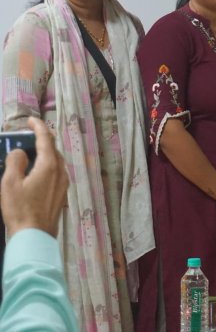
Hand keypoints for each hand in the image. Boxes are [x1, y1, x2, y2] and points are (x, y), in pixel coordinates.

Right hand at [1, 117, 68, 238]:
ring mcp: (64, 184)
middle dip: (41, 140)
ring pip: (56, 161)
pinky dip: (47, 166)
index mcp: (50, 165)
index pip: (46, 139)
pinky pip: (56, 173)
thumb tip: (20, 152)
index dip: (39, 127)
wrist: (35, 236)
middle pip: (53, 149)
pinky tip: (36, 172)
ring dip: (44, 154)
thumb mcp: (10, 183)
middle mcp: (61, 172)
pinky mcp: (62, 194)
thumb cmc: (20, 209)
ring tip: (30, 153)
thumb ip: (15, 162)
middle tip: (27, 136)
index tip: (31, 120)